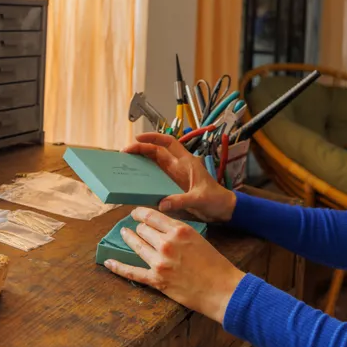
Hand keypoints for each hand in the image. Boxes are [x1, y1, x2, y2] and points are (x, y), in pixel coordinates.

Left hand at [104, 207, 244, 322]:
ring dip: (129, 239)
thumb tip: (163, 229)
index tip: (136, 213)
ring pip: (137, 245)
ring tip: (124, 234)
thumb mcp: (198, 238)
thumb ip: (180, 233)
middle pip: (143, 229)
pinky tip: (109, 262)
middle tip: (136, 227)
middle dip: (139, 228)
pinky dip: (118, 267)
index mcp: (179, 230)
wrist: (222, 289)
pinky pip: (132, 271)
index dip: (141, 213)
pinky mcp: (157, 280)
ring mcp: (160, 262)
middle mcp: (167, 243)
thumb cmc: (215, 264)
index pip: (152, 216)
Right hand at [122, 132, 236, 222]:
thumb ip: (181, 201)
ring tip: (125, 164)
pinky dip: (146, 176)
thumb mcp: (199, 199)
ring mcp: (175, 176)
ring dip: (142, 161)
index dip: (153, 137)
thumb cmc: (215, 199)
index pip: (168, 143)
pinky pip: (156, 177)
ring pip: (155, 163)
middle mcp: (179, 166)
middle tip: (124, 153)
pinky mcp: (173, 186)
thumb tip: (162, 203)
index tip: (137, 138)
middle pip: (157, 152)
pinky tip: (136, 181)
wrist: (222, 209)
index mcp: (186, 163)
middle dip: (141, 149)